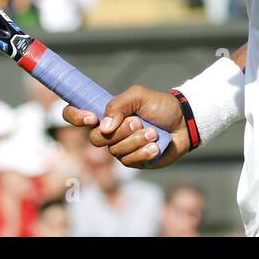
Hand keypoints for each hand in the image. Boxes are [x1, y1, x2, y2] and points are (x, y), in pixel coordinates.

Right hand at [61, 85, 191, 168]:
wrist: (184, 122)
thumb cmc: (160, 106)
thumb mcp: (138, 96)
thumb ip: (118, 105)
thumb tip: (103, 127)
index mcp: (106, 114)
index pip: (74, 115)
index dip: (76, 117)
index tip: (91, 118)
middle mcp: (109, 132)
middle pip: (96, 139)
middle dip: (120, 131)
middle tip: (139, 122)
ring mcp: (120, 148)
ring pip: (115, 151)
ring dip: (136, 141)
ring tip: (153, 133)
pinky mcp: (134, 162)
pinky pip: (130, 161)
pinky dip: (144, 152)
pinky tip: (156, 146)